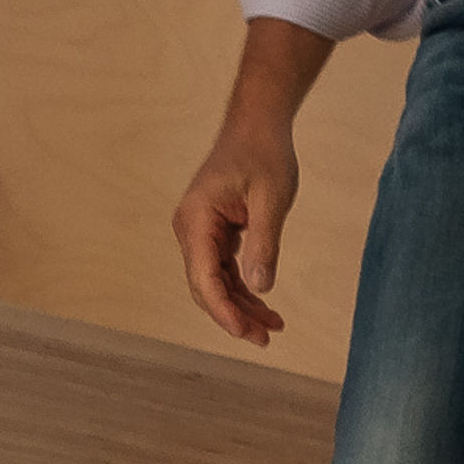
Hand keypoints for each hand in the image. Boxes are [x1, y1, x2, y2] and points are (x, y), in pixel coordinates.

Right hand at [171, 17, 334, 346]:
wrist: (257, 124)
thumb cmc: (264, 154)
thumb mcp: (271, 198)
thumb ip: (264, 242)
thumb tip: (260, 286)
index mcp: (196, 220)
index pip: (204, 278)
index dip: (224, 311)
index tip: (247, 332)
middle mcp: (190, 230)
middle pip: (205, 287)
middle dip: (234, 315)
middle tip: (266, 338)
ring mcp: (198, 233)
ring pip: (214, 282)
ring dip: (241, 306)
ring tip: (273, 327)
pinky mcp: (212, 233)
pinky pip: (222, 270)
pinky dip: (242, 288)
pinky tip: (264, 304)